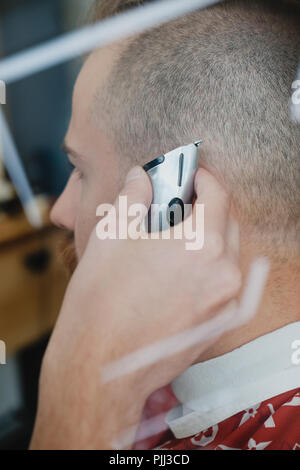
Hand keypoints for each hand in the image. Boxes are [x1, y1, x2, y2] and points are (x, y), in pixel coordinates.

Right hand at [30, 167, 241, 449]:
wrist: (100, 363)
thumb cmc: (102, 300)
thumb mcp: (112, 233)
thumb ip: (133, 196)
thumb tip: (140, 178)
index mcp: (203, 244)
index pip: (218, 194)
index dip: (203, 179)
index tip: (190, 176)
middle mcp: (224, 273)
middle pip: (227, 223)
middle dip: (207, 208)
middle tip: (177, 208)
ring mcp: (224, 302)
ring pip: (227, 255)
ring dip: (208, 239)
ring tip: (174, 242)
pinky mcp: (218, 324)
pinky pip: (223, 284)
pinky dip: (208, 269)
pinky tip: (178, 273)